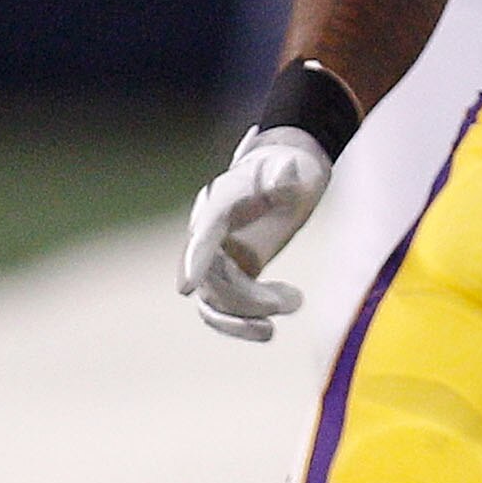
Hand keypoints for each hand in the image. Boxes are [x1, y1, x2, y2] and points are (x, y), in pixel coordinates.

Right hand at [179, 128, 331, 343]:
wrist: (289, 174)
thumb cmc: (288, 167)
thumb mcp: (292, 167)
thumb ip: (284, 175)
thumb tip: (284, 175)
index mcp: (217, 204)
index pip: (203, 235)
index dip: (193, 260)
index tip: (185, 288)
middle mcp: (209, 234)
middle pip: (211, 280)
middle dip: (247, 300)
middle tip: (295, 300)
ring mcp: (218, 256)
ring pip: (217, 301)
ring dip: (250, 316)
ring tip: (296, 301)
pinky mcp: (232, 273)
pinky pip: (230, 306)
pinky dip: (254, 314)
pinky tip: (292, 300)